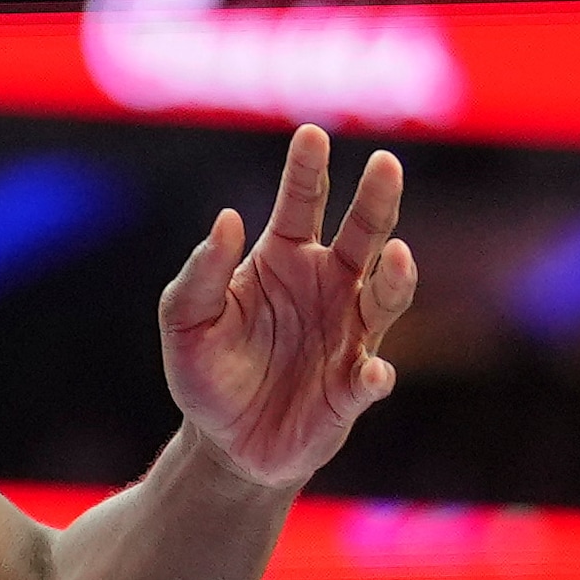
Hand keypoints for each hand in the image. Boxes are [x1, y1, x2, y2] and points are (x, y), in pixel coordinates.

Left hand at [162, 126, 412, 489]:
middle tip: (385, 164)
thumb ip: (200, 273)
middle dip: (376, 200)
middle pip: (362, 234)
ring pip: (384, 298)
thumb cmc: (207, 372)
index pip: (302, 203)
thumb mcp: (184, 321)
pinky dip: (374, 376)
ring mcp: (348, 336)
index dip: (308, 169)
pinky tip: (370, 372)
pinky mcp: (351, 391)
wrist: (224, 444)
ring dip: (394, 277)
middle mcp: (328, 287)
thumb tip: (227, 220)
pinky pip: (370, 379)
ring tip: (395, 255)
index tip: (311, 135)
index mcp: (285, 258)